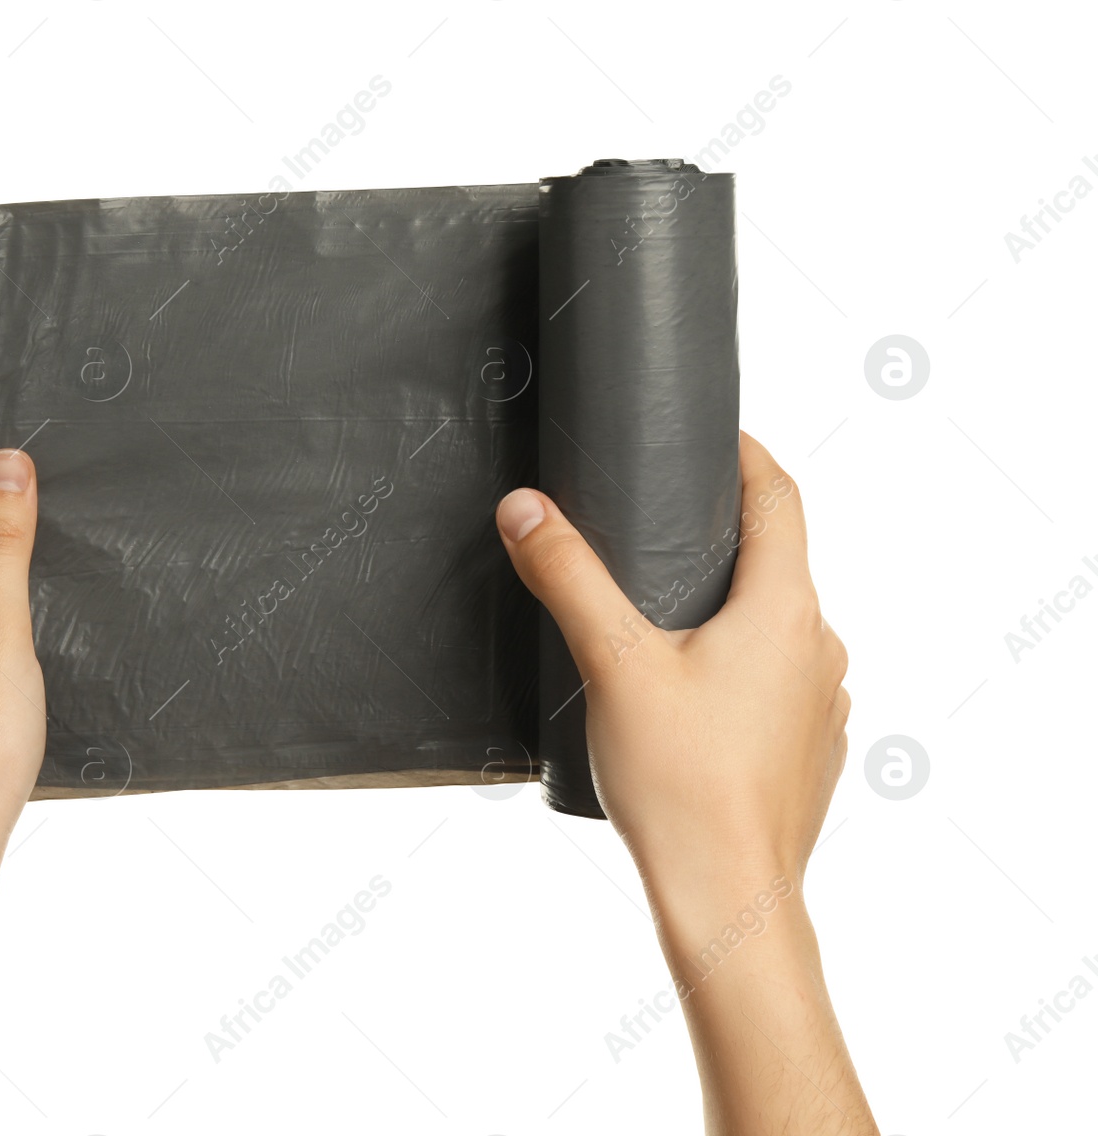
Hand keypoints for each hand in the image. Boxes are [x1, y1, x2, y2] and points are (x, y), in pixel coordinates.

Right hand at [496, 432, 873, 1133]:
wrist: (728, 900)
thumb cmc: (681, 783)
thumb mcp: (612, 662)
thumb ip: (568, 576)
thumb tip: (526, 508)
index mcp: (785, 609)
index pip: (781, 497)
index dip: (749, 455)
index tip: (716, 434)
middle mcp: (819, 648)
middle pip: (779, 563)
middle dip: (725, 538)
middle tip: (662, 524)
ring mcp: (822, 704)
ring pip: (779, 627)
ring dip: (733, 609)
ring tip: (664, 614)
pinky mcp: (810, 751)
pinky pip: (780, 683)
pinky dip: (741, 667)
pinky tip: (689, 696)